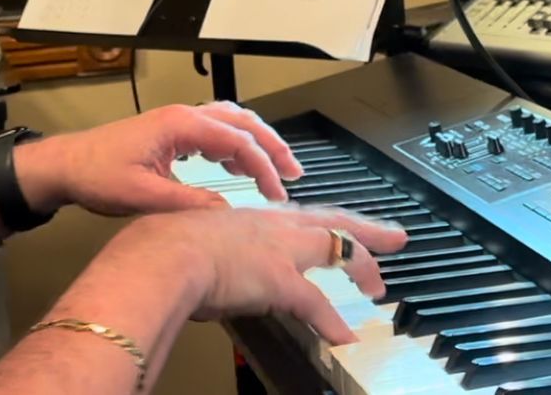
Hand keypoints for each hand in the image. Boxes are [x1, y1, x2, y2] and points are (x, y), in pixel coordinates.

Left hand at [17, 102, 306, 216]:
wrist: (65, 165)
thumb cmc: (96, 175)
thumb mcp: (143, 196)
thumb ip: (187, 202)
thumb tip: (227, 211)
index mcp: (180, 125)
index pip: (236, 140)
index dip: (263, 166)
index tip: (278, 191)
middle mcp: (184, 116)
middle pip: (241, 122)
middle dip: (272, 146)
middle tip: (294, 173)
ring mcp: (178, 122)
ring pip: (231, 123)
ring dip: (257, 143)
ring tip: (279, 168)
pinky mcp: (172, 133)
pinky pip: (216, 131)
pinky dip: (237, 144)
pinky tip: (241, 165)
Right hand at [110, 206, 409, 343]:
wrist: (158, 257)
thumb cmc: (157, 249)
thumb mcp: (185, 238)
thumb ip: (204, 253)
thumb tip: (201, 272)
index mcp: (249, 216)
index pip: (298, 215)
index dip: (320, 221)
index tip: (333, 224)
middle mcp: (271, 225)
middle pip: (333, 221)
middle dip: (365, 229)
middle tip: (393, 235)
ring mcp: (280, 250)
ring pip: (339, 249)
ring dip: (363, 268)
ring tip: (378, 286)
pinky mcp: (281, 280)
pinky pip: (318, 304)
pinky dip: (333, 322)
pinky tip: (345, 336)